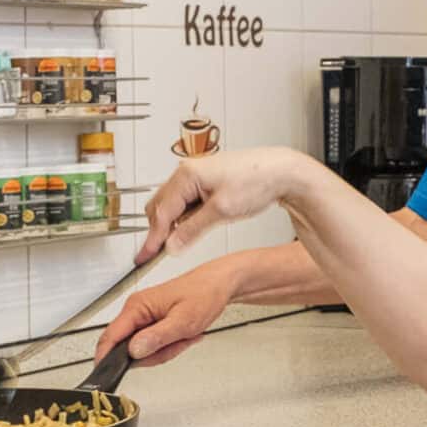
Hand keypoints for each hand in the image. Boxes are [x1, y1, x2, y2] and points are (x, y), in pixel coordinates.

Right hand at [95, 266, 235, 367]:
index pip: (110, 336)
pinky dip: (171, 345)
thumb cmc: (204, 293)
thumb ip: (157, 337)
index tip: (107, 373)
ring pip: (145, 350)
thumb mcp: (184, 321)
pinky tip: (184, 335)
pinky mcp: (153, 324)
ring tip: (185, 335)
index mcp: (137, 306)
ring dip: (167, 349)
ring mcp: (145, 318)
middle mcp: (137, 311)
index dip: (106, 357)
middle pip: (129, 349)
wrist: (219, 284)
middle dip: (155, 353)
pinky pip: (155, 345)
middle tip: (178, 343)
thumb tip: (134, 351)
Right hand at [136, 150, 311, 262]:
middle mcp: (187, 171)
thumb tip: (172, 245)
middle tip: (158, 253)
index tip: (145, 255)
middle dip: (159, 230)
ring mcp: (196, 175)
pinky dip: (185, 217)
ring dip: (173, 223)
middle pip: (160, 206)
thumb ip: (192, 230)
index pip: (161, 211)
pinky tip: (193, 227)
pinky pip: (186, 201)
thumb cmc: (257, 180)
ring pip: (172, 204)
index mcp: (186, 174)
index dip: (153, 237)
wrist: (282, 172)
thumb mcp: (221, 211)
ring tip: (181, 241)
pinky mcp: (206, 181)